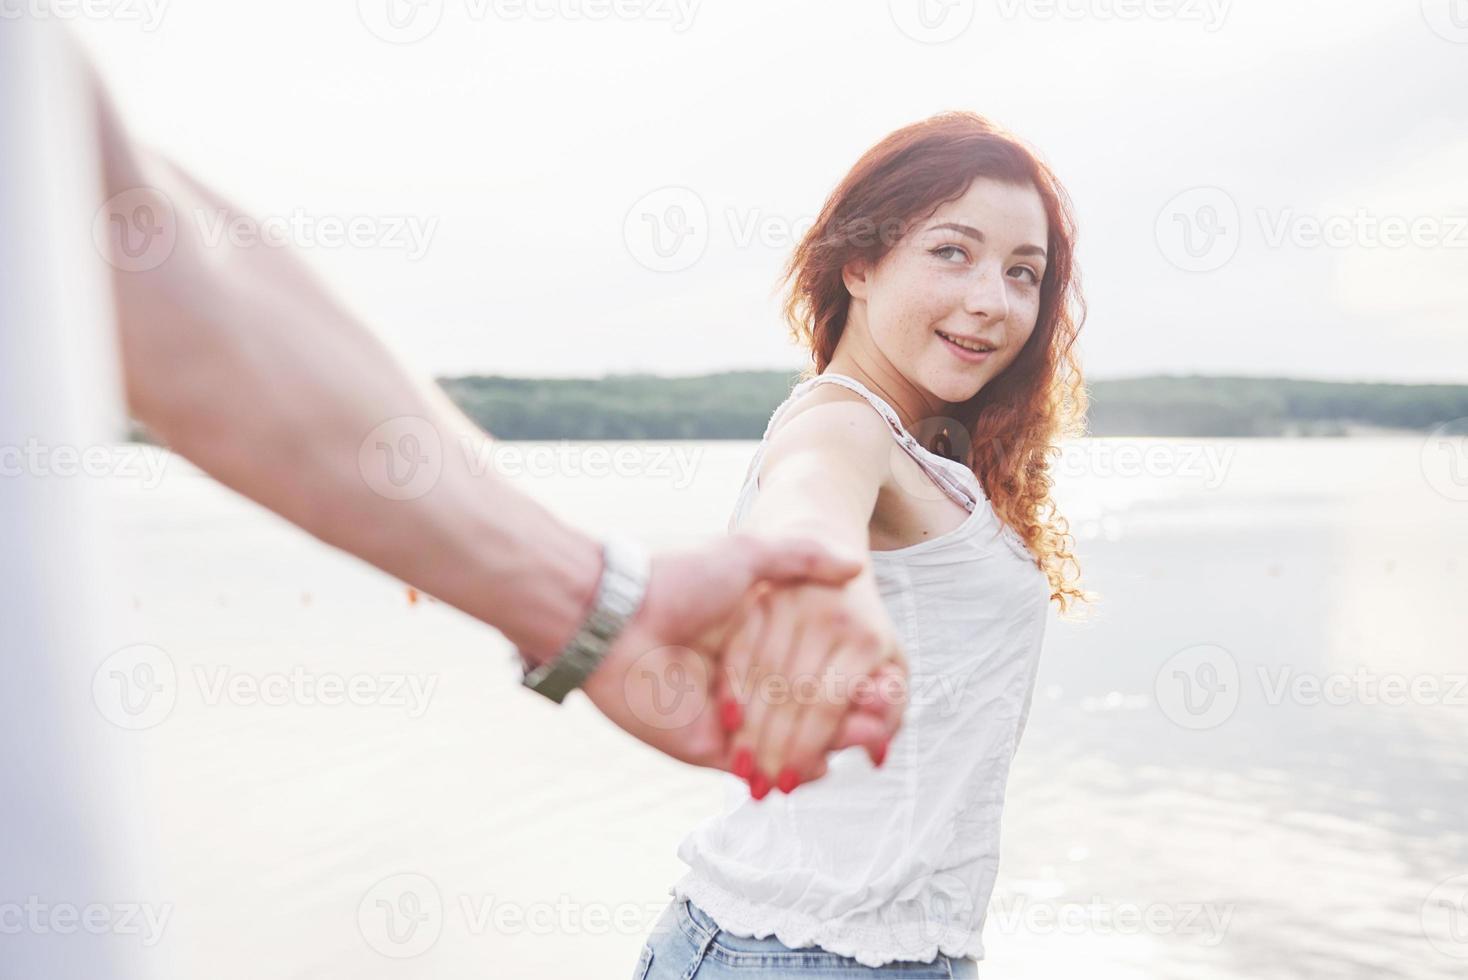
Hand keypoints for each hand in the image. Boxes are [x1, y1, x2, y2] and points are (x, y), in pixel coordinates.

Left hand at [579, 534, 892, 771]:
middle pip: (809, 712)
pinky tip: (826, 762)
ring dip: (830, 746)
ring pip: (791, 744)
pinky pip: (759, 766)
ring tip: (869, 742)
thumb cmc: (675, 578)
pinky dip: (796, 768)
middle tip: (884, 722)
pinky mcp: (706, 747)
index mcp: (754, 641)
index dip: (853, 680)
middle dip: (850, 720)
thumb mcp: (748, 556)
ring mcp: (728, 718)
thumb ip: (801, 559)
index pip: (814, 670)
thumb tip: (856, 562)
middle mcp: (744, 682)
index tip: (885, 683)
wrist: (614, 612)